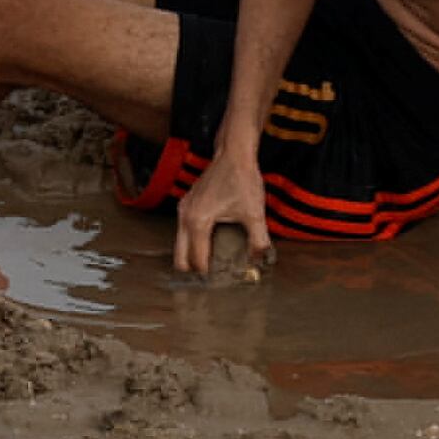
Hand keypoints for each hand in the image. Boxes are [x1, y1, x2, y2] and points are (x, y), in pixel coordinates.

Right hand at [169, 151, 269, 279]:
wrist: (233, 154)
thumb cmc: (241, 180)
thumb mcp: (254, 213)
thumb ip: (258, 241)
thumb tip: (258, 260)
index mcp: (198, 222)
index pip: (197, 259)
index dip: (209, 275)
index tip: (220, 284)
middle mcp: (185, 216)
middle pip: (180, 256)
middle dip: (194, 270)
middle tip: (213, 279)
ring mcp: (184, 209)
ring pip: (180, 244)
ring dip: (193, 255)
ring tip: (214, 264)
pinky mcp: (187, 204)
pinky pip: (184, 231)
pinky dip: (194, 242)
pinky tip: (213, 244)